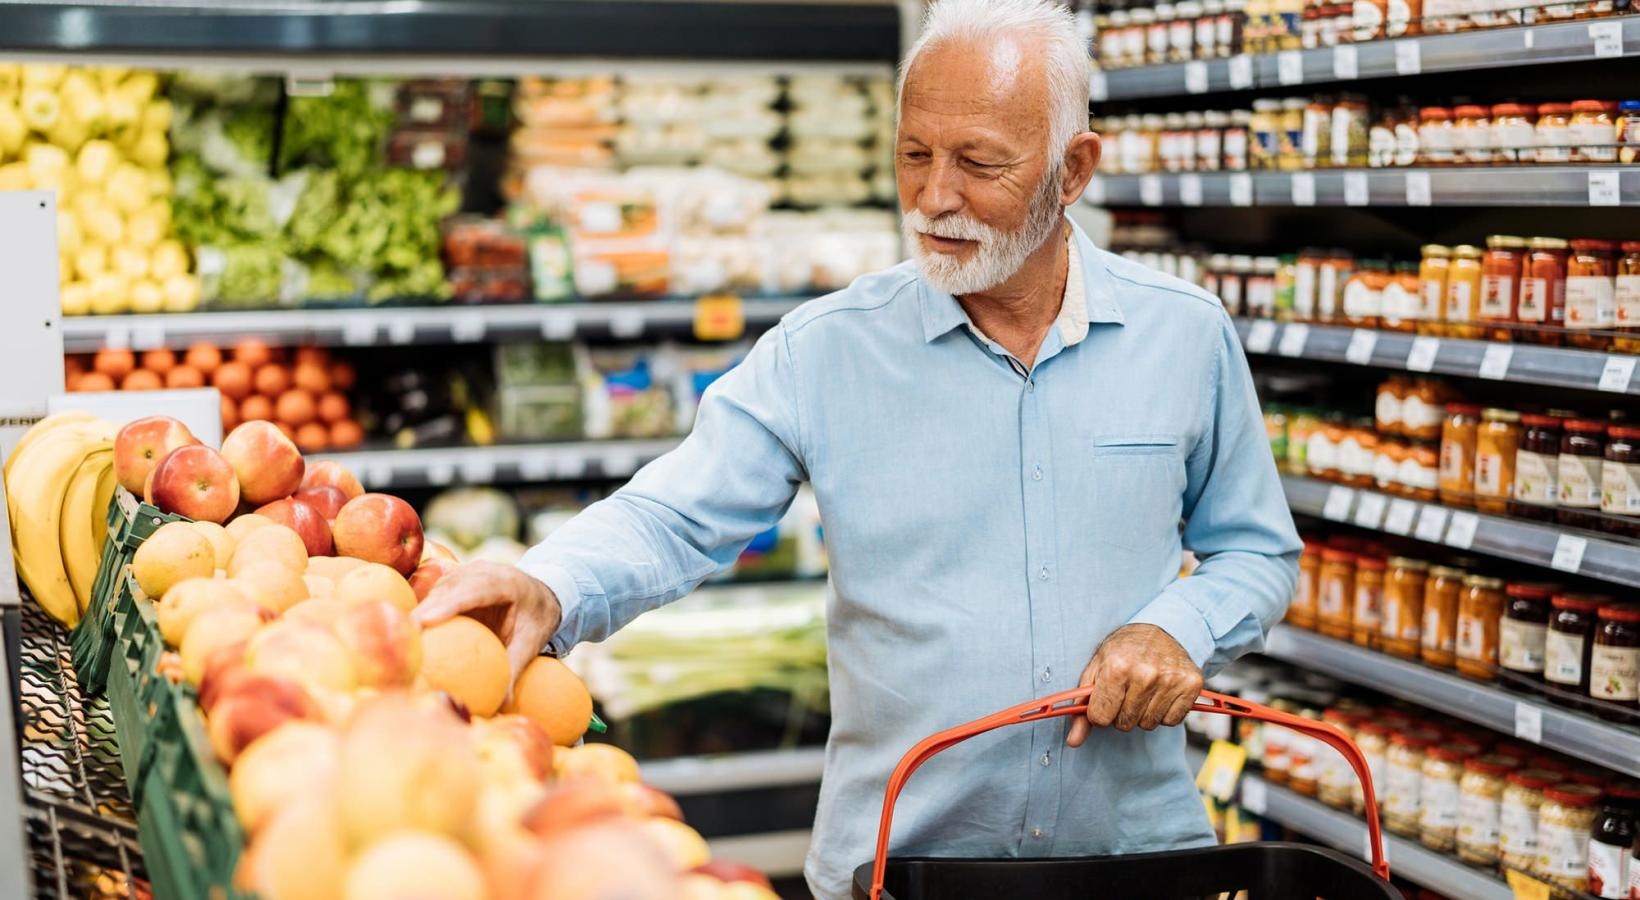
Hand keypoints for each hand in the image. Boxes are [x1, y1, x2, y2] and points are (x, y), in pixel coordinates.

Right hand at [411, 561, 562, 680]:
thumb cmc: (536, 617)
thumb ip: (514, 668)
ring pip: (438, 588)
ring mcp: (467, 572)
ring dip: (420, 610)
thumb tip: (499, 707)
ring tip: (401, 636)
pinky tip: (407, 632)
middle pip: (449, 588)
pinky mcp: (456, 579)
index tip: (425, 621)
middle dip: (424, 609)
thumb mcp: (532, 642)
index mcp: (506, 583)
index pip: (474, 591)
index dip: (447, 604)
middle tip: (404, 634)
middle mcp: (483, 571)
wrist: (541, 592)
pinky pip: (436, 593)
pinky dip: (423, 611)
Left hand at [1065, 624, 1202, 746]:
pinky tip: (1160, 693)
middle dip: (1121, 713)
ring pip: (1148, 724)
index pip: (1100, 717)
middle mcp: (1146, 674)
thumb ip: (1081, 707)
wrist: (1159, 628)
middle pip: (1124, 723)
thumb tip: (1074, 740)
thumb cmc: (1123, 650)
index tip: (1105, 699)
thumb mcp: (1095, 670)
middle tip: (1126, 691)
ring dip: (1143, 713)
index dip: (1099, 712)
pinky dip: (1164, 712)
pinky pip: (1171, 721)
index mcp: (1117, 667)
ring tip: (1143, 690)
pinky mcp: (1191, 685)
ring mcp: (1171, 680)